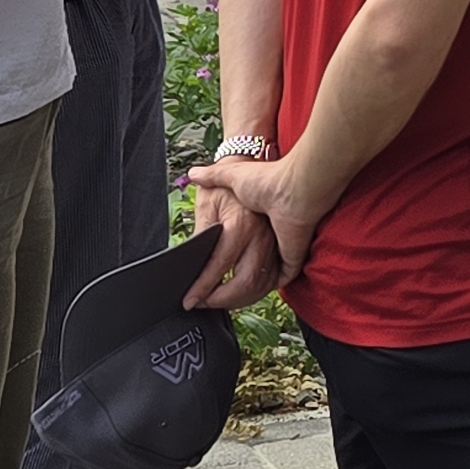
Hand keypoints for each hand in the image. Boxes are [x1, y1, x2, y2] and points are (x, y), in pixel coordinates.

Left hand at [186, 153, 317, 304]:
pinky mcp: (282, 244)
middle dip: (222, 301)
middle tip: (203, 303)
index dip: (201, 289)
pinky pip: (275, 277)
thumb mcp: (206, 204)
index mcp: (239, 226)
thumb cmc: (228, 183)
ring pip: (262, 284)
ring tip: (220, 301)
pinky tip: (243, 292)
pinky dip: (259, 290)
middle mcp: (261, 237)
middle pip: (245, 284)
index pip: (218, 268)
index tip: (190, 301)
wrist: (252, 164)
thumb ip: (198, 234)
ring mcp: (275, 241)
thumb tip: (187, 264)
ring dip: (241, 299)